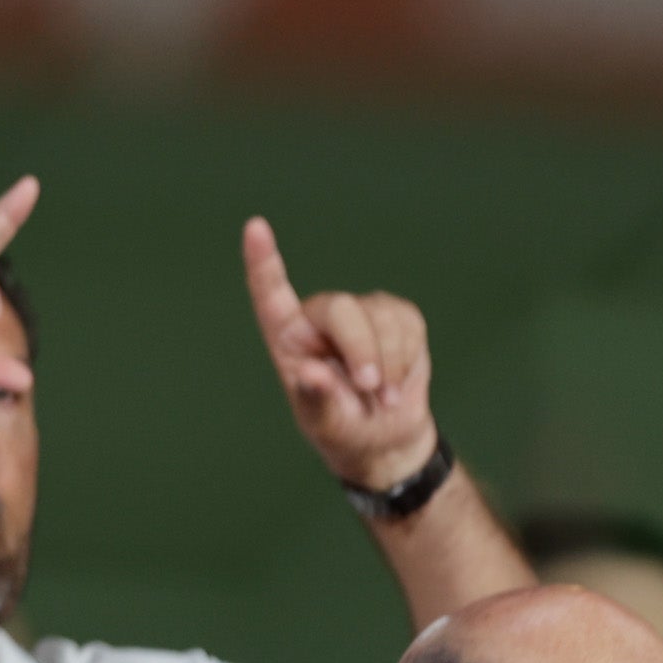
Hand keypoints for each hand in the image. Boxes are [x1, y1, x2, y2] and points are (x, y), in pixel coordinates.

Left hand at [242, 217, 438, 490]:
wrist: (384, 435)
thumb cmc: (342, 429)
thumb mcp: (325, 425)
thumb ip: (316, 400)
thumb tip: (311, 374)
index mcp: (288, 340)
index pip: (270, 295)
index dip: (263, 261)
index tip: (254, 227)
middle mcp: (319, 319)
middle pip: (341, 310)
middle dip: (362, 349)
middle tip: (369, 388)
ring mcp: (359, 313)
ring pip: (380, 316)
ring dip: (390, 363)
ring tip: (382, 397)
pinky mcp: (394, 315)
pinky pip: (408, 322)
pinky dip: (407, 357)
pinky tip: (396, 381)